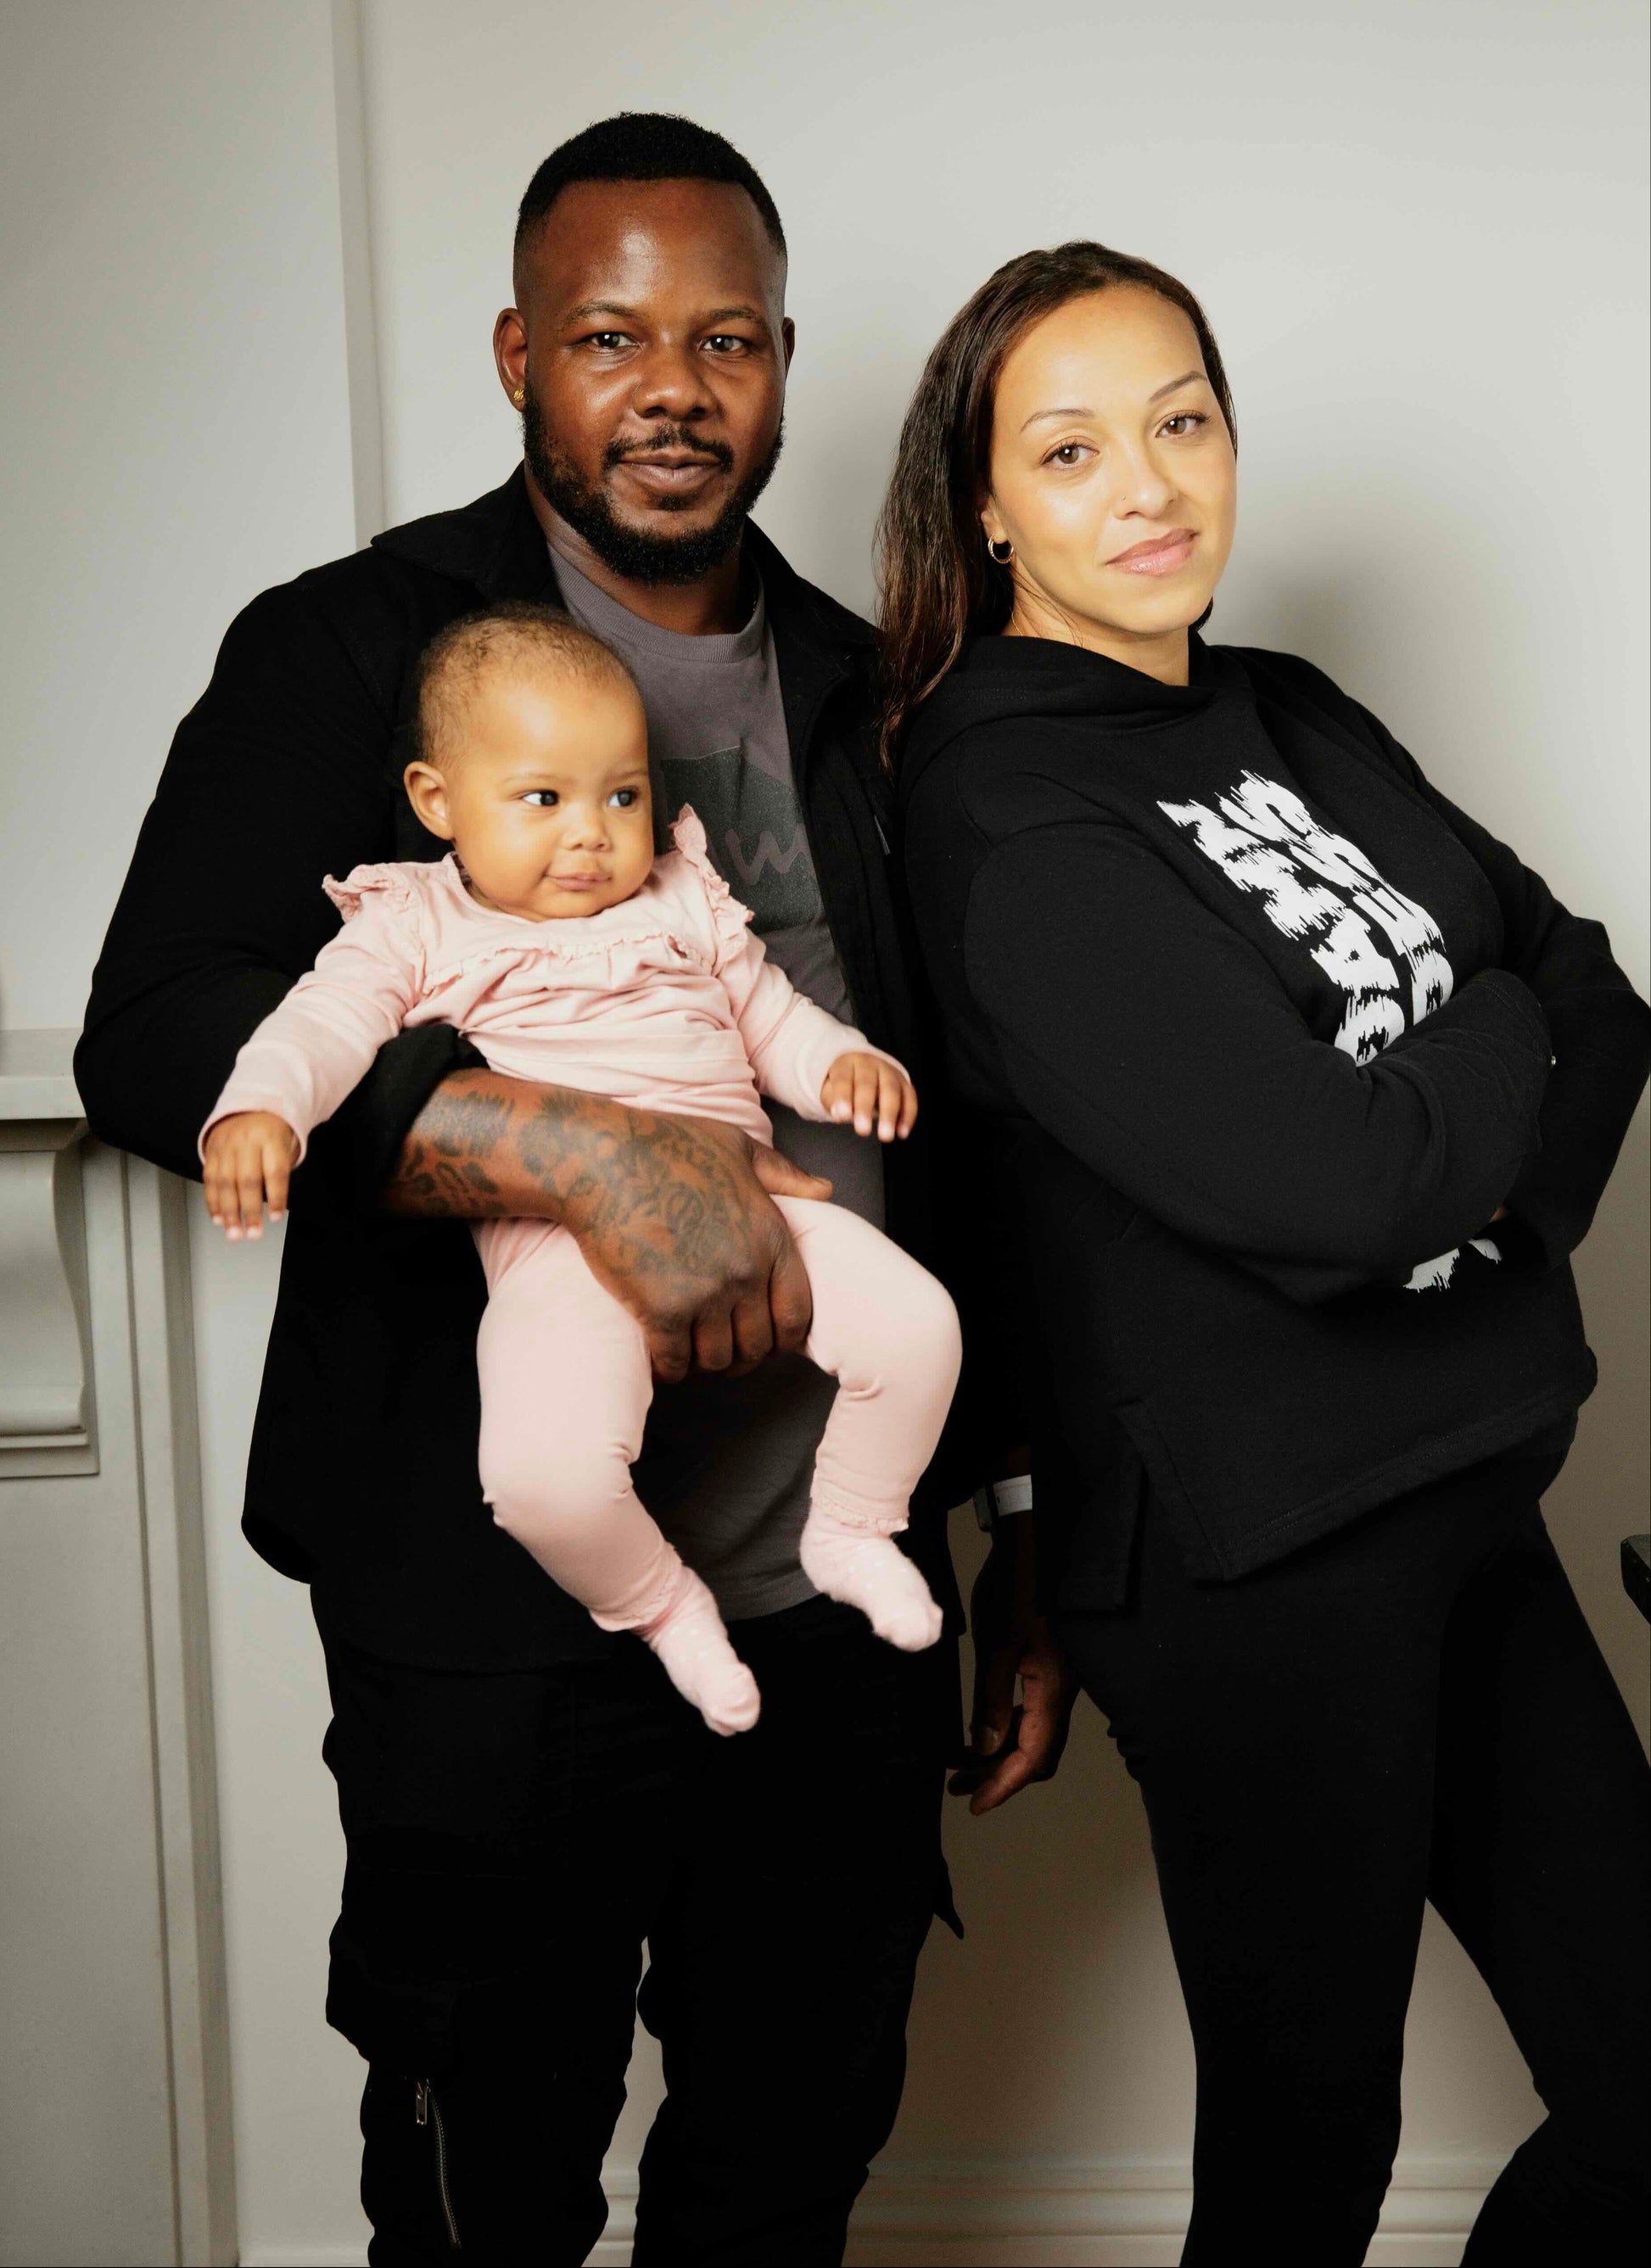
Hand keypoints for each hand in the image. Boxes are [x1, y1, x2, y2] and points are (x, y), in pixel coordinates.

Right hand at [203, 1111, 299, 1240]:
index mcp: (270, 1137)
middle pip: (247, 1180)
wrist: (248, 1107)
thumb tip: (275, 1205)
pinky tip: (218, 1219)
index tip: (276, 1217)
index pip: (275, 1171)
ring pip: (224, 1182)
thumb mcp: (286, 1144)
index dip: (276, 1197)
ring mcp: (225, 1146)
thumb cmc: (272, 1132)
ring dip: (228, 1213)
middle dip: (249, 1211)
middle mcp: (245, 1141)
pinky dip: (213, 1202)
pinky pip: (209, 1179)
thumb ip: (281, 1171)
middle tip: (253, 1234)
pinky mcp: (210, 1152)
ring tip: (234, 1232)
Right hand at [385, 1071, 833, 1382]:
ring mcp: (704, 1294)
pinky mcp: (660, 1310)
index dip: (783, 1336)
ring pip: (717, 1360)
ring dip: (703, 1363)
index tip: (762, 1336)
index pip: (798, 1315)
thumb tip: (827, 1190)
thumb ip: (784, 1174)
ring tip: (689, 1351)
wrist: (601, 1158)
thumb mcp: (738, 1146)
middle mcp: (746, 1272)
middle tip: (719, 1349)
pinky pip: (674, 1363)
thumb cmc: (666, 1144)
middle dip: (740, 1355)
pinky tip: (659, 1356)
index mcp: (772, 1237)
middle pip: (757, 1346)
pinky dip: (668, 1367)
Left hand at [820, 1052, 917, 1141]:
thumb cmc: (845, 1085)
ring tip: (885, 1136)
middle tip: (862, 1130)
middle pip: (868, 1083)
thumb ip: (832, 1100)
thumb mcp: (830, 1089)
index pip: (844, 1078)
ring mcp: (890, 1072)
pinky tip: (902, 1132)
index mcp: (847, 1063)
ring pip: (892, 1091)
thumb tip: (840, 1114)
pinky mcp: (904, 1084)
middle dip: (865, 1108)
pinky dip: (908, 1116)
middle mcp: (870, 1064)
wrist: (863, 1069)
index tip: (842, 1116)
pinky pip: (910, 1098)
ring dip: (890, 1114)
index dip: (843, 1097)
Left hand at [950, 1512, 1077, 1815]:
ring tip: (961, 1763)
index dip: (1004, 1785)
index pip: (1033, 1757)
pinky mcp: (1047, 1664)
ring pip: (1033, 1733)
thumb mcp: (997, 1644)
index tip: (974, 1803)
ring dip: (1000, 1753)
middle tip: (959, 1787)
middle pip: (1037, 1753)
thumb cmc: (1016, 1585)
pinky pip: (1031, 1711)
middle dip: (999, 1775)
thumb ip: (992, 1700)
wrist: (1034, 1540)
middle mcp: (1061, 1690)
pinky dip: (1005, 1727)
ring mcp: (1057, 1678)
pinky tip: (982, 1725)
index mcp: (1053, 1689)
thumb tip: (984, 1749)